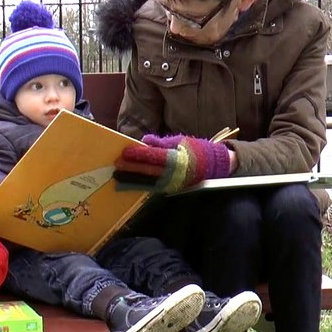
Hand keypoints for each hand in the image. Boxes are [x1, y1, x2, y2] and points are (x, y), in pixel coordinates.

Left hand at [114, 134, 231, 192]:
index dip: (138, 155)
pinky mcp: (172, 190)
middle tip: (115, 169)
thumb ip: (161, 143)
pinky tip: (129, 186)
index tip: (124, 153)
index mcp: (177, 159)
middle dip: (131, 171)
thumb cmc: (196, 151)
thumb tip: (145, 141)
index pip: (154, 156)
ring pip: (149, 183)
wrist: (215, 166)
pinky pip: (154, 188)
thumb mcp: (180, 141)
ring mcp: (173, 183)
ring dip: (133, 182)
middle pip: (149, 172)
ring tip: (118, 180)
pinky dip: (141, 186)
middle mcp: (174, 173)